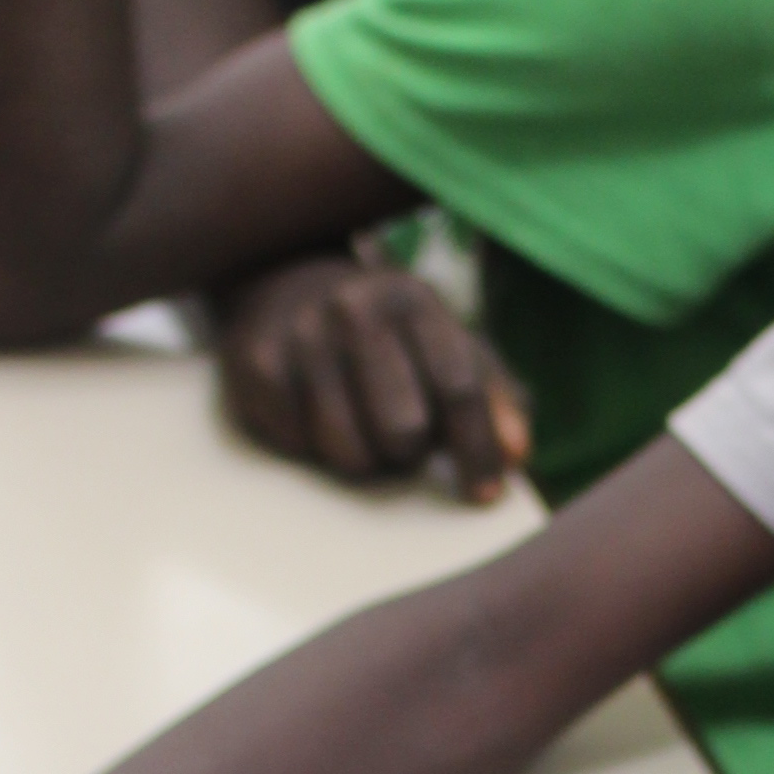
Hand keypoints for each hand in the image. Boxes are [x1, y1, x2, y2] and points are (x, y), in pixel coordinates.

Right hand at [216, 253, 531, 498]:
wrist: (283, 280)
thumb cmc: (387, 334)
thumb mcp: (447, 344)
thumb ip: (493, 396)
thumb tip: (518, 455)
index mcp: (413, 299)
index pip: (458, 388)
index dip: (478, 448)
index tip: (483, 494)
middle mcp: (354, 308)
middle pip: (403, 430)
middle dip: (410, 454)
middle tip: (402, 442)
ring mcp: (299, 334)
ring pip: (349, 454)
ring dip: (364, 461)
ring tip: (362, 431)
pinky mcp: (254, 364)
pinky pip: (298, 449)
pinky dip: (312, 449)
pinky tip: (314, 415)